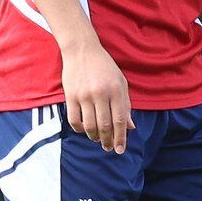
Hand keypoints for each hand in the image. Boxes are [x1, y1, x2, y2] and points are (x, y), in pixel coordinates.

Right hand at [61, 37, 132, 153]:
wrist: (82, 51)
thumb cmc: (105, 67)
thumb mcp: (121, 83)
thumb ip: (126, 105)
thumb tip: (130, 127)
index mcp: (116, 91)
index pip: (120, 121)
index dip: (121, 138)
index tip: (120, 150)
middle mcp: (101, 94)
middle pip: (105, 126)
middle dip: (108, 141)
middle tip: (108, 148)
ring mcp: (84, 95)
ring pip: (89, 126)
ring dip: (94, 137)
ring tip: (98, 140)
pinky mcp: (70, 96)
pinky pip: (74, 120)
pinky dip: (80, 129)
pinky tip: (84, 130)